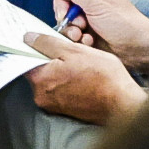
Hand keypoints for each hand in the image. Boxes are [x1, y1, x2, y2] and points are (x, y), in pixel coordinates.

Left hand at [22, 30, 143, 123]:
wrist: (123, 104)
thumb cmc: (102, 76)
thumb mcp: (75, 50)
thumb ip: (48, 43)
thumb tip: (28, 38)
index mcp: (40, 80)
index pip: (25, 59)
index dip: (34, 47)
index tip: (43, 40)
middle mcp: (42, 96)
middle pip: (38, 69)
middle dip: (50, 58)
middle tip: (69, 49)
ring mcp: (53, 105)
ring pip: (50, 79)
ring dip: (60, 69)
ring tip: (80, 63)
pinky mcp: (66, 110)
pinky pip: (60, 90)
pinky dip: (67, 81)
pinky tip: (83, 75)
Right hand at [48, 0, 148, 72]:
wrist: (139, 48)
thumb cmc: (124, 24)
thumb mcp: (97, 3)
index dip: (62, 1)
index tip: (66, 13)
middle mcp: (91, 2)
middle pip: (64, 7)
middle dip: (69, 19)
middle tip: (80, 25)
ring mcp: (89, 19)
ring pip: (67, 23)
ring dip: (73, 32)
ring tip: (84, 37)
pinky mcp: (89, 34)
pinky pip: (74, 36)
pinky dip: (79, 41)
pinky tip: (90, 43)